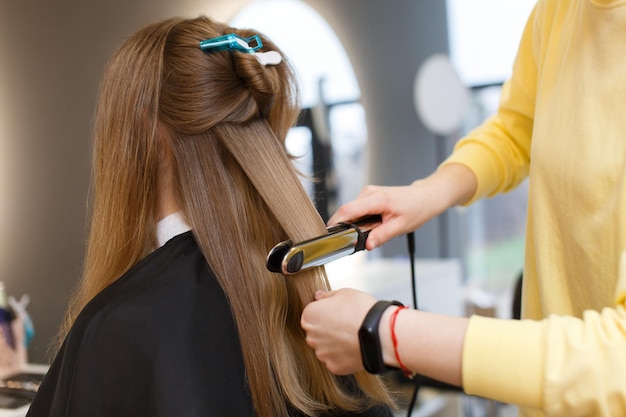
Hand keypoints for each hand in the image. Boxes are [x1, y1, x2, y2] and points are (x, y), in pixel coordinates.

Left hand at [301, 288, 376, 374]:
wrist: (378, 333)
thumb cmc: (361, 311)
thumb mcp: (344, 293)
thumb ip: (327, 296)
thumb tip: (319, 296)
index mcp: (310, 316)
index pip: (311, 314)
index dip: (325, 312)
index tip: (336, 312)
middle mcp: (311, 336)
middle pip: (316, 332)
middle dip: (327, 329)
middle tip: (345, 324)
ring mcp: (321, 353)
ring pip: (325, 348)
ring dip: (334, 343)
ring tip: (352, 336)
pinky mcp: (333, 366)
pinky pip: (336, 360)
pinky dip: (343, 355)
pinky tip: (354, 347)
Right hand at [328, 164, 476, 249]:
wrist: (424, 198)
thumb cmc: (415, 210)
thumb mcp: (400, 227)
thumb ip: (381, 236)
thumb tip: (368, 245)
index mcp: (376, 199)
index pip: (347, 210)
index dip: (336, 223)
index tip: (330, 236)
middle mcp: (368, 193)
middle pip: (347, 212)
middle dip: (348, 227)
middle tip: (358, 240)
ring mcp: (367, 193)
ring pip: (351, 212)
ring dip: (356, 224)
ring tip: (373, 230)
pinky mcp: (368, 196)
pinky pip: (357, 210)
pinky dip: (361, 219)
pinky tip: (373, 223)